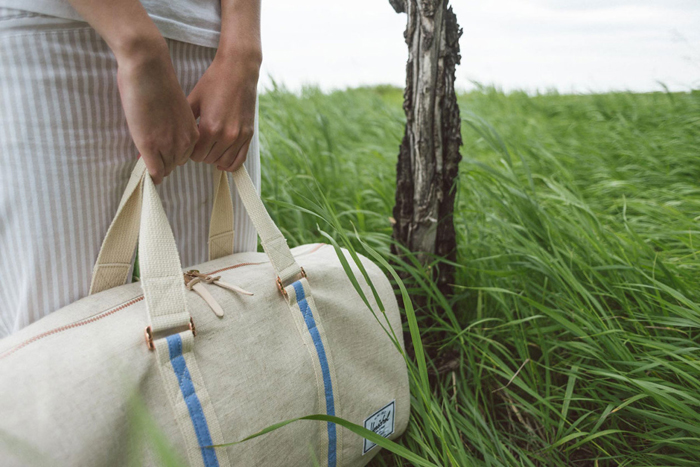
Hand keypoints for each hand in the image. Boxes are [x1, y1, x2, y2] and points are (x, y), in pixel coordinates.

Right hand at [117, 39, 198, 183]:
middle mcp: (185, 141)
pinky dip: (151, 175)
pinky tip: (146, 172)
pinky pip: (154, 171)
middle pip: (176, 162)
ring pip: (165, 168)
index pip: (186, 153)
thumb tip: (163, 133)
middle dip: (164, 159)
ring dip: (156, 165)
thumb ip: (174, 124)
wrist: (149, 67)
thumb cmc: (159, 81)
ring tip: (145, 155)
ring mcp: (168, 144)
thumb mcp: (175, 109)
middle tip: (151, 152)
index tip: (162, 149)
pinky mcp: (150, 145)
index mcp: (193, 131)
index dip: (172, 152)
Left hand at [187, 51, 259, 171]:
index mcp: (209, 128)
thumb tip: (173, 137)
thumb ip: (185, 121)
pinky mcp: (248, 134)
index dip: (189, 151)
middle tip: (198, 144)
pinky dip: (230, 164)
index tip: (188, 143)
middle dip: (201, 154)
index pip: (195, 155)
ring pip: (224, 162)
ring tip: (209, 148)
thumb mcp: (193, 99)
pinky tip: (221, 160)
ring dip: (214, 158)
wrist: (238, 70)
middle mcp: (226, 135)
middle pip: (208, 159)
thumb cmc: (213, 81)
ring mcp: (239, 136)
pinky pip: (240, 160)